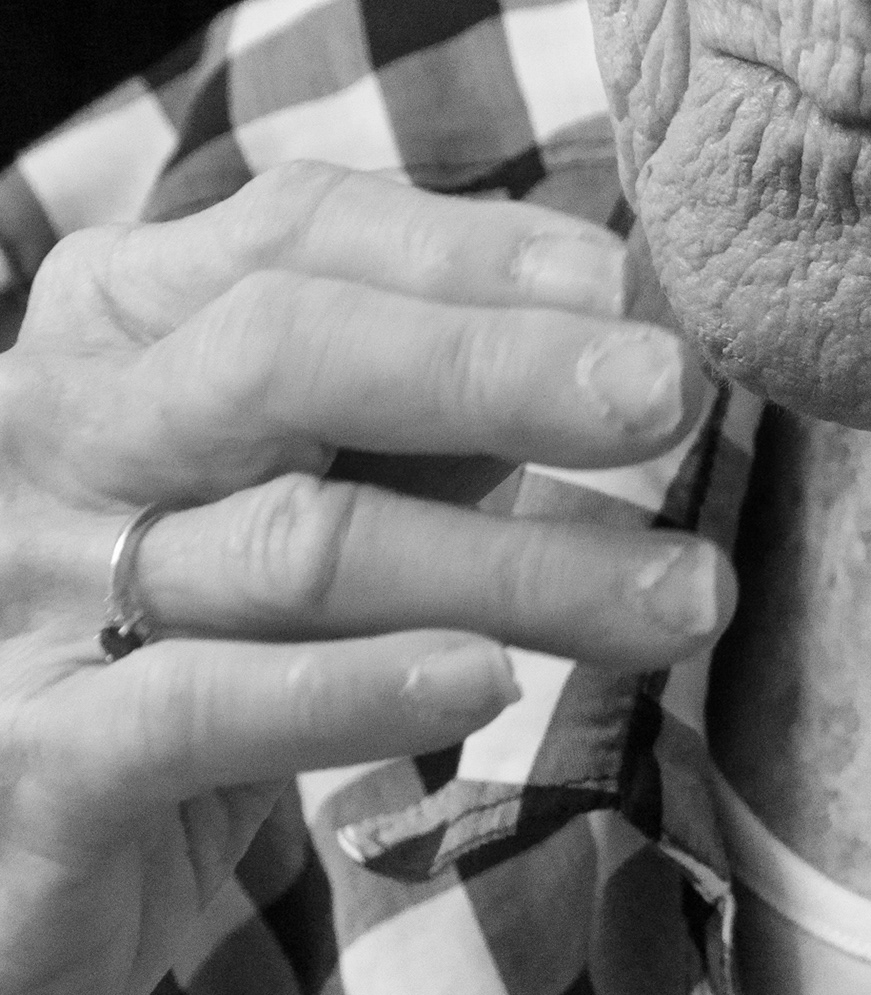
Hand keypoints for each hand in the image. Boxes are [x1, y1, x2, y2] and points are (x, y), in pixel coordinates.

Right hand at [0, 161, 731, 994]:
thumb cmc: (165, 659)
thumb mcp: (283, 503)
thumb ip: (415, 425)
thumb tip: (616, 336)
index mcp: (115, 332)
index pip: (298, 236)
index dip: (475, 252)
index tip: (634, 285)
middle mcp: (57, 433)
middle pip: (286, 354)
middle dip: (499, 364)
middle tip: (672, 391)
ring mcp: (30, 591)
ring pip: (297, 544)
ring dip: (513, 564)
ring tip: (682, 592)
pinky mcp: (40, 758)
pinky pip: (206, 707)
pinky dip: (357, 690)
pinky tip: (484, 684)